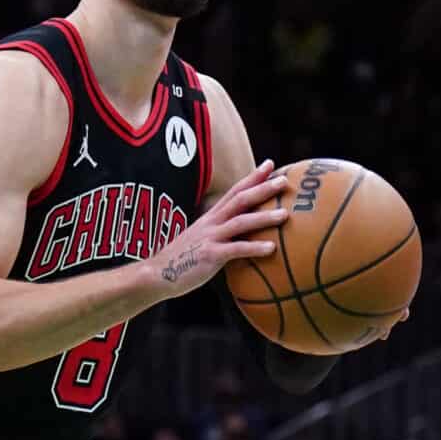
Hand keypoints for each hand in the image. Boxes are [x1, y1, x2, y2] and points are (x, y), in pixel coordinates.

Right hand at [144, 160, 289, 297]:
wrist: (155, 275)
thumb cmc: (182, 260)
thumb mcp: (201, 240)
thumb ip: (221, 234)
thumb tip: (243, 235)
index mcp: (210, 218)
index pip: (234, 191)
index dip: (252, 177)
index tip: (271, 164)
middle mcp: (211, 223)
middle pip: (239, 200)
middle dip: (262, 188)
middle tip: (284, 180)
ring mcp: (209, 238)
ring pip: (240, 222)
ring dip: (263, 217)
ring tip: (285, 215)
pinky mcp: (209, 256)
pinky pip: (235, 250)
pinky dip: (254, 248)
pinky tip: (271, 248)